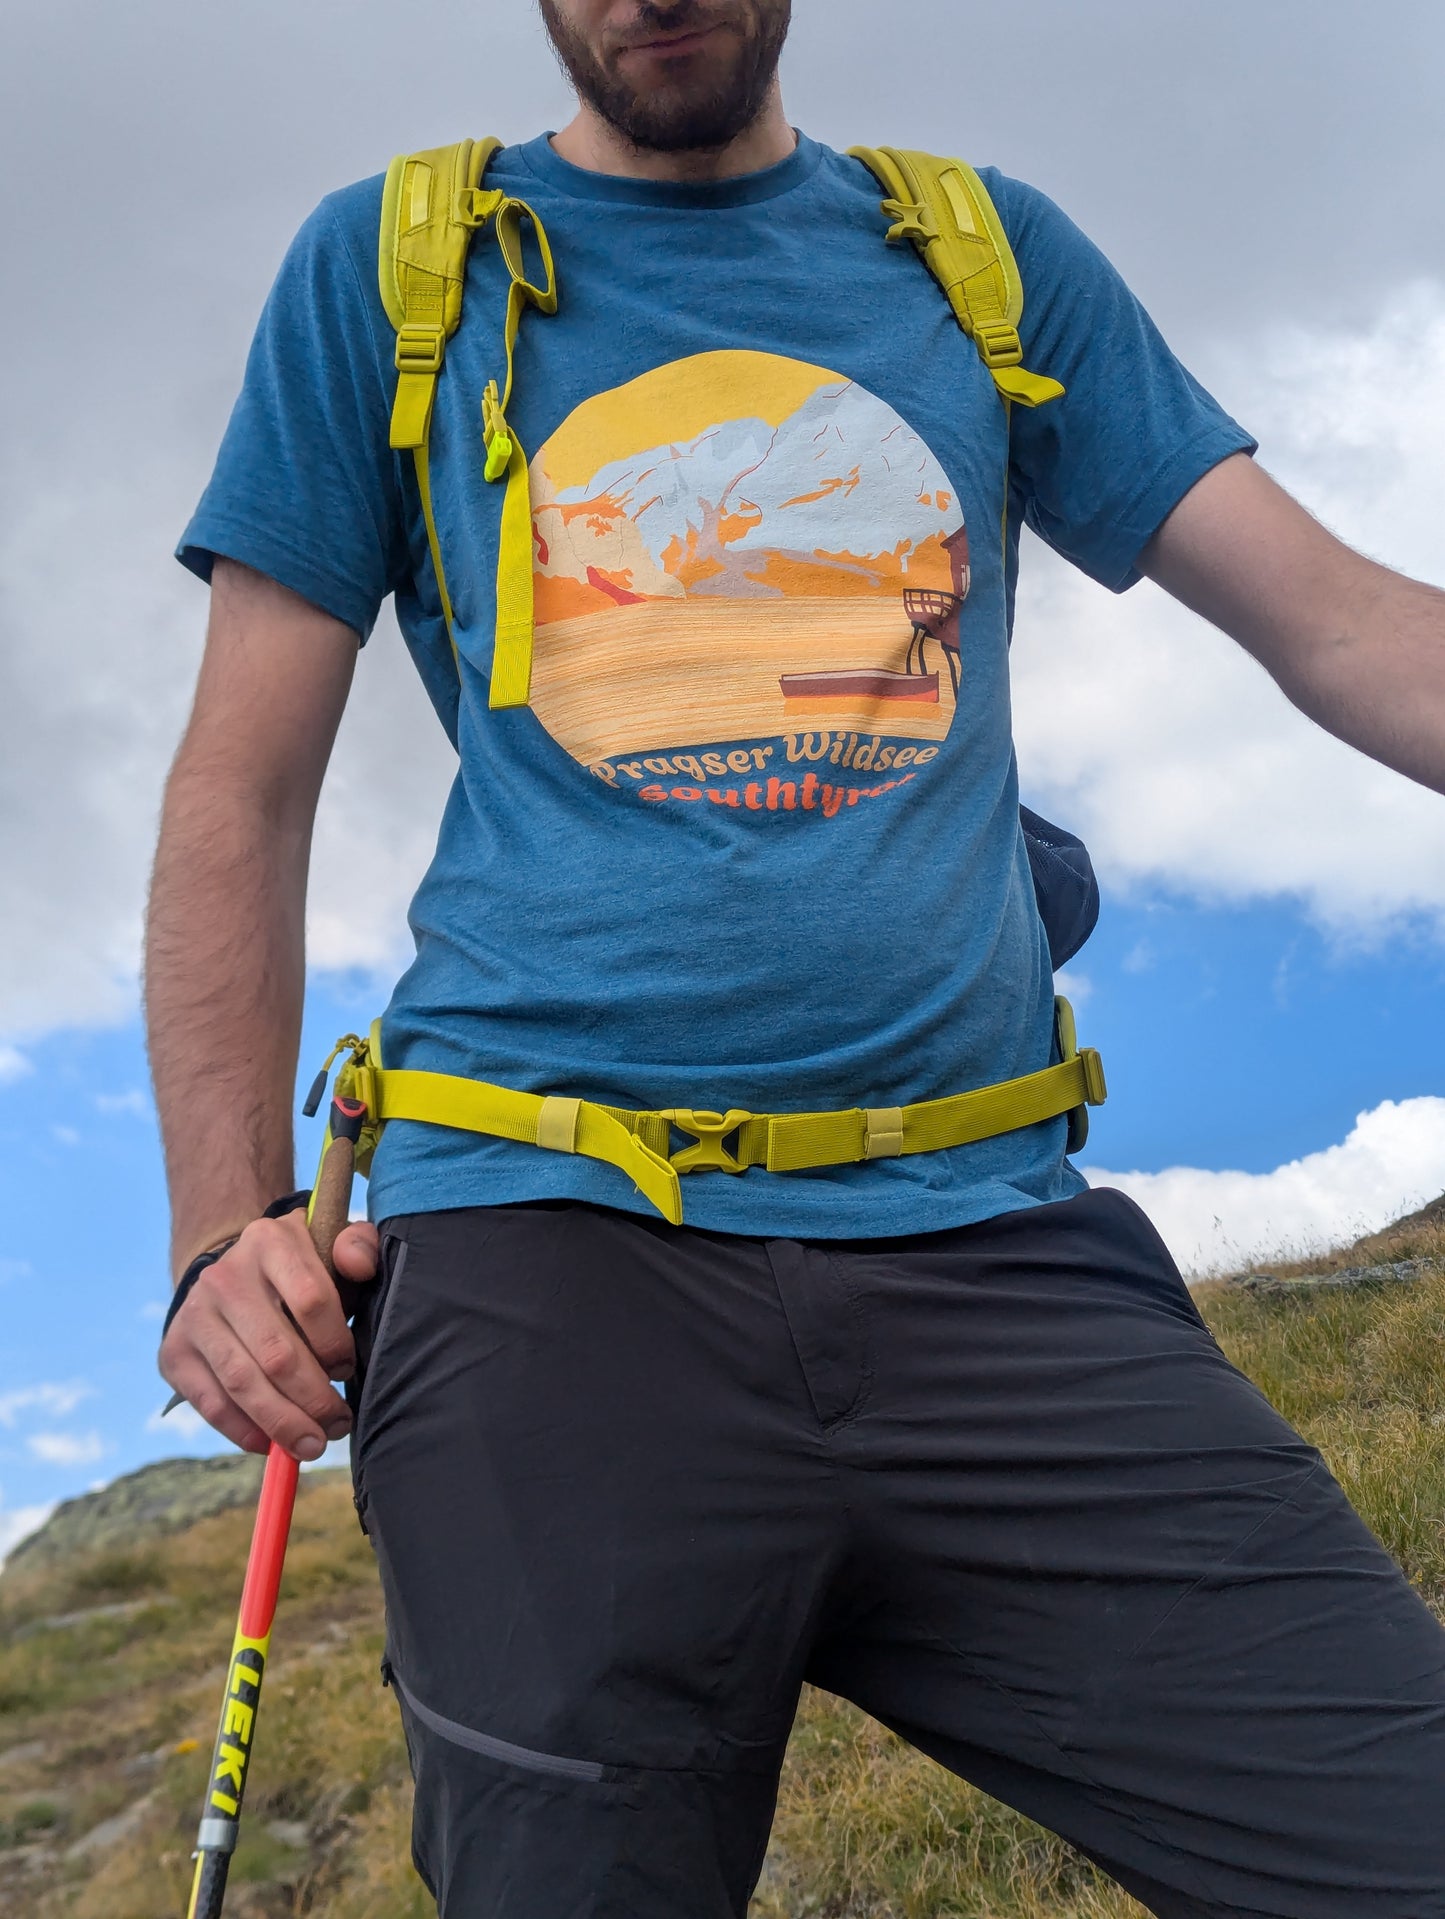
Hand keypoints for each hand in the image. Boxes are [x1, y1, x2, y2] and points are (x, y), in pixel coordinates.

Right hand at [159, 1212, 380, 1458]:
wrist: (231, 1276)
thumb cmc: (299, 1272)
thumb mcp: (330, 1246)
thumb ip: (357, 1248)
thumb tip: (358, 1264)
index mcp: (271, 1243)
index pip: (311, 1300)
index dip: (335, 1345)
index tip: (347, 1370)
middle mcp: (225, 1276)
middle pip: (277, 1353)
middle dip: (314, 1399)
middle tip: (339, 1424)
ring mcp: (194, 1315)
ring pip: (243, 1383)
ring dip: (283, 1422)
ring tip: (312, 1444)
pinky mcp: (174, 1352)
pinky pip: (211, 1402)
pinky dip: (243, 1430)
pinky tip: (271, 1443)